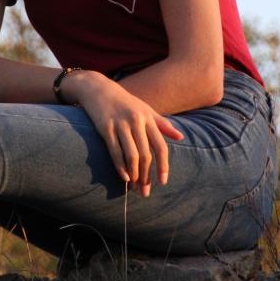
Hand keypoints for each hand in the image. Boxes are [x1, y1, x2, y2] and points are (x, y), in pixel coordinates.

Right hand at [62, 70, 183, 195]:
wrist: (98, 88)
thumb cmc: (125, 102)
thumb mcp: (146, 110)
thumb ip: (163, 124)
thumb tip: (181, 137)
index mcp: (148, 118)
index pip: (160, 146)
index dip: (163, 166)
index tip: (163, 182)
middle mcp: (136, 121)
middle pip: (146, 154)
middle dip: (147, 176)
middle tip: (145, 191)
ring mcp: (120, 124)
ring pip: (131, 155)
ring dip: (134, 174)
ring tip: (134, 187)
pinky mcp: (105, 128)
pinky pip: (115, 151)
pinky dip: (120, 166)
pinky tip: (124, 177)